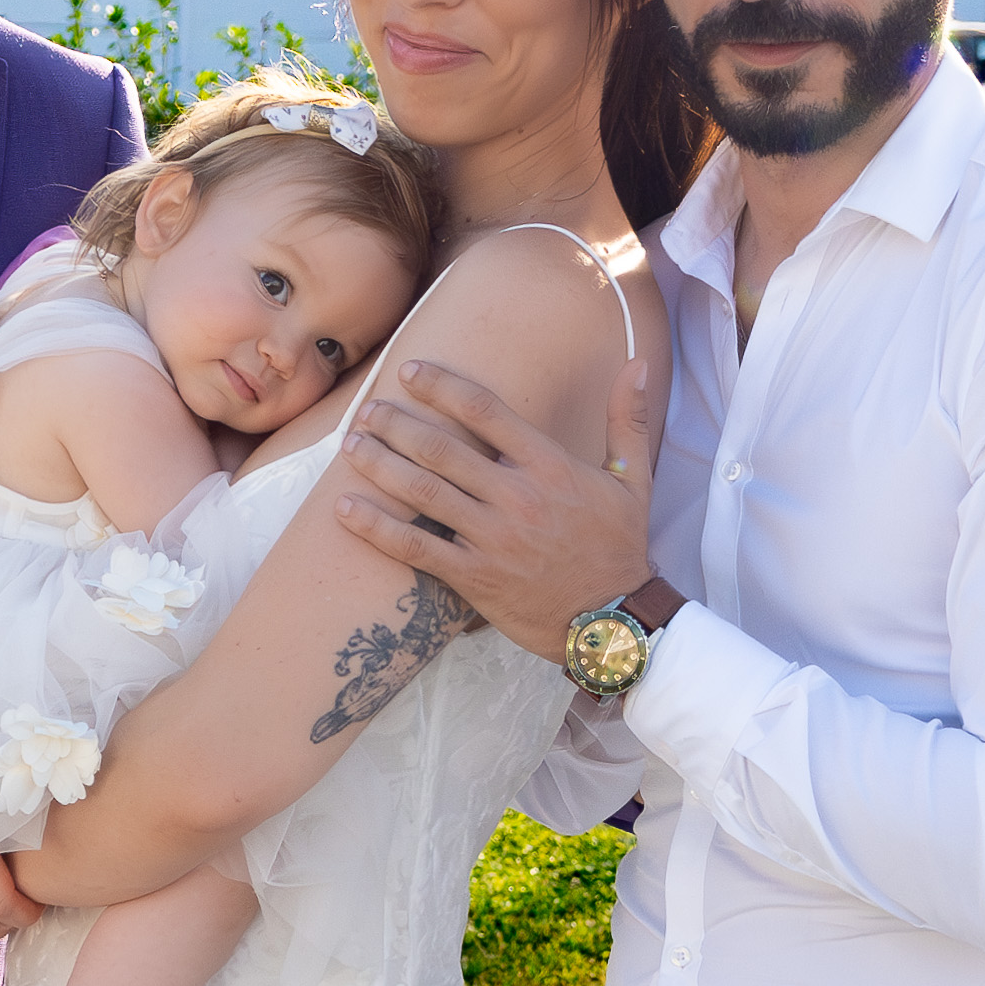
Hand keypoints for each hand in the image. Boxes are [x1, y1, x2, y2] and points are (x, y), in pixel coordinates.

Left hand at [335, 356, 658, 662]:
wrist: (614, 621)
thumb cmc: (620, 547)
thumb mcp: (634, 481)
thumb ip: (628, 420)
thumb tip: (639, 364)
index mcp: (551, 467)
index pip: (487, 411)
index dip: (443, 387)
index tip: (411, 372)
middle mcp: (517, 498)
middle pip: (443, 448)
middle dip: (398, 423)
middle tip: (368, 408)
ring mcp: (493, 539)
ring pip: (424, 492)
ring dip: (380, 464)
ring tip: (351, 445)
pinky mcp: (474, 578)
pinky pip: (416, 548)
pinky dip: (377, 528)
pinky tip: (345, 508)